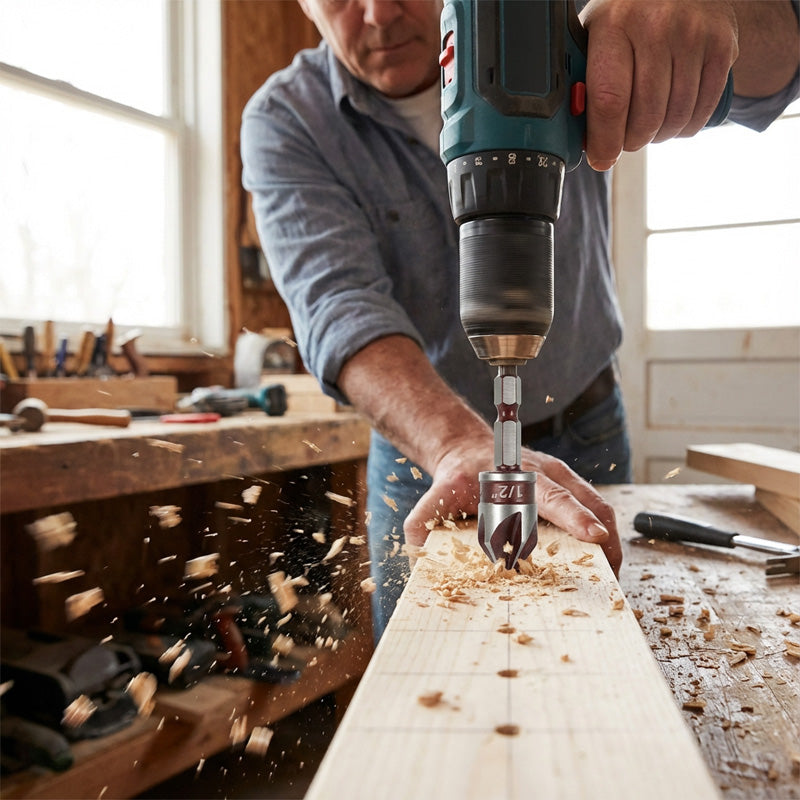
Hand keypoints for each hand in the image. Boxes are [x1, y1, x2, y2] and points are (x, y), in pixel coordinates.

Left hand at [403, 441, 622, 574]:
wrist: (468, 450)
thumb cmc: (458, 475)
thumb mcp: (438, 494)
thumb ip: (423, 520)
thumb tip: (415, 548)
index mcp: (520, 476)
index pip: (553, 495)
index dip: (575, 516)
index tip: (595, 536)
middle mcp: (549, 473)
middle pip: (588, 501)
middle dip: (606, 537)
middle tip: (611, 574)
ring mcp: (563, 478)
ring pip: (599, 505)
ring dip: (610, 539)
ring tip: (610, 574)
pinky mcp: (569, 487)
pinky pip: (595, 508)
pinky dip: (604, 533)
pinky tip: (601, 560)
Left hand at [579, 0, 738, 169]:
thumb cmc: (629, 18)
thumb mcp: (597, 37)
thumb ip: (586, 85)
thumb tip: (584, 141)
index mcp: (614, 25)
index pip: (610, 101)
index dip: (605, 140)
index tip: (602, 158)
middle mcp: (656, 26)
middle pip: (645, 117)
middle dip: (631, 141)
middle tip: (625, 139)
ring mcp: (694, 35)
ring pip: (674, 119)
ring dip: (657, 135)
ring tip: (647, 124)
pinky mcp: (722, 46)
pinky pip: (701, 112)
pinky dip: (683, 127)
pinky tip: (671, 117)